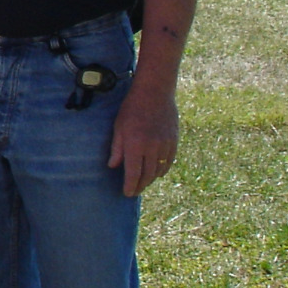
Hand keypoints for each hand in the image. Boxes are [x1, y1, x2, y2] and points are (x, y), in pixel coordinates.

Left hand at [108, 80, 178, 196]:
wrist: (154, 93)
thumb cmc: (131, 109)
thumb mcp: (118, 128)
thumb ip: (117, 149)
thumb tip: (113, 166)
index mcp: (135, 145)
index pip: (133, 174)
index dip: (130, 186)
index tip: (127, 193)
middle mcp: (152, 148)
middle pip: (147, 175)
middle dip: (140, 185)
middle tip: (134, 191)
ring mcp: (165, 145)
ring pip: (159, 170)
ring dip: (151, 179)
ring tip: (143, 182)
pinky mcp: (174, 141)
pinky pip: (168, 162)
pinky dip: (161, 169)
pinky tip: (155, 172)